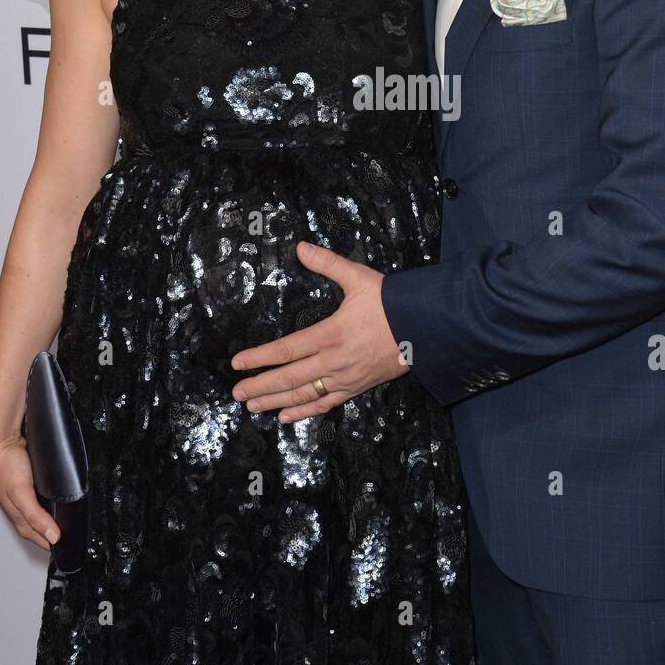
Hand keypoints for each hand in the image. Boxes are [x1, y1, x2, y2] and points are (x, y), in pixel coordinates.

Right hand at [0, 432, 59, 551]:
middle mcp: (23, 508)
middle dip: (55, 532)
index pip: (39, 538)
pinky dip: (53, 499)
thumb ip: (36, 516)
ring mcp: (27, 495)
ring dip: (54, 515)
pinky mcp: (32, 483)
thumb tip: (52, 536)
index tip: (68, 547)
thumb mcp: (21, 494)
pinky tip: (61, 496)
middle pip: (41, 527)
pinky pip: (45, 496)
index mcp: (19, 517)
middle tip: (72, 534)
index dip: (53, 544)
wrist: (1, 442)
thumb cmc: (4, 467)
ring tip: (69, 518)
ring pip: (43, 511)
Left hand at [230, 241, 408, 423]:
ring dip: (276, 401)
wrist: (427, 328)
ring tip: (252, 407)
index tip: (237, 363)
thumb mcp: (359, 277)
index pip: (287, 349)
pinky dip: (305, 412)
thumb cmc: (392, 302)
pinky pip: (327, 404)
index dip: (260, 357)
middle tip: (236, 393)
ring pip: (305, 395)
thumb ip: (327, 263)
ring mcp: (346, 378)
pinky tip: (287, 417)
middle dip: (261, 386)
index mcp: (331, 333)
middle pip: (290, 378)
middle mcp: (335, 361)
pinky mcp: (357, 387)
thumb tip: (301, 247)